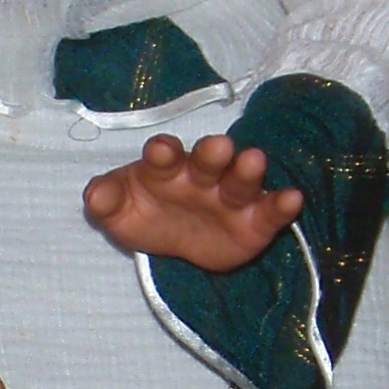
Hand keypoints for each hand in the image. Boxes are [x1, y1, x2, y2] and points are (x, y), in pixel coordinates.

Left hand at [82, 133, 303, 271]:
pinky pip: (270, 211)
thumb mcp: (119, 214)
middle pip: (207, 160)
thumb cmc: (147, 214)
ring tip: (254, 161)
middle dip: (211, 153)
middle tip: (218, 146)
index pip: (162, 155)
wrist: (178, 242)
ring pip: (240, 180)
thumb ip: (105, 201)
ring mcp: (230, 196)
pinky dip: (282, 204)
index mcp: (164, 168)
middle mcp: (201, 176)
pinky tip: (293, 198)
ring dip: (247, 170)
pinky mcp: (255, 221)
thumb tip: (94, 193)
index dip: (162, 152)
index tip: (160, 151)